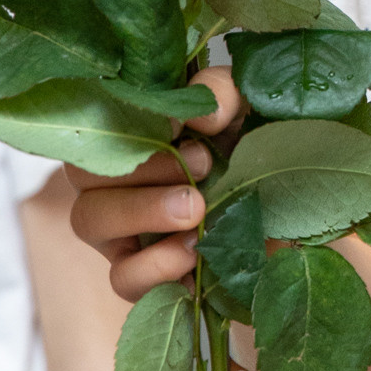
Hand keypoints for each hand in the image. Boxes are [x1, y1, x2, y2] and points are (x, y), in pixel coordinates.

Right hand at [67, 66, 244, 302]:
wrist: (288, 208)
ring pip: (88, 221)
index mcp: (126, 134)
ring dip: (140, 212)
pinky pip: (123, 279)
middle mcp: (111, 181)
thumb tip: (203, 117)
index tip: (181, 128)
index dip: (126, 124)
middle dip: (139, 164)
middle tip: (201, 166)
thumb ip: (224, 92)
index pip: (91, 122)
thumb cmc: (250, 147)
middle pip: (82, 172)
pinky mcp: (143, 277)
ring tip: (195, 212)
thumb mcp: (245, 108)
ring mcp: (120, 232)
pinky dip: (155, 266)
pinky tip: (193, 254)